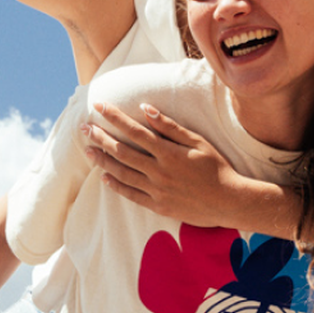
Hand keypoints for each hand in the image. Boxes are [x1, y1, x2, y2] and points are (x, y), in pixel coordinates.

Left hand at [81, 101, 257, 227]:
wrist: (228, 201)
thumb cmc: (216, 167)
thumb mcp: (197, 141)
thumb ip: (170, 127)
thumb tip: (146, 109)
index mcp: (168, 152)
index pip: (134, 131)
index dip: (115, 118)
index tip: (99, 107)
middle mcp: (159, 171)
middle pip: (122, 151)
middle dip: (101, 138)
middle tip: (84, 128)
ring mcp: (157, 190)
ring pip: (122, 173)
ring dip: (103, 160)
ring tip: (89, 151)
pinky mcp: (158, 206)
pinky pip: (131, 195)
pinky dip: (116, 185)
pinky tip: (105, 177)